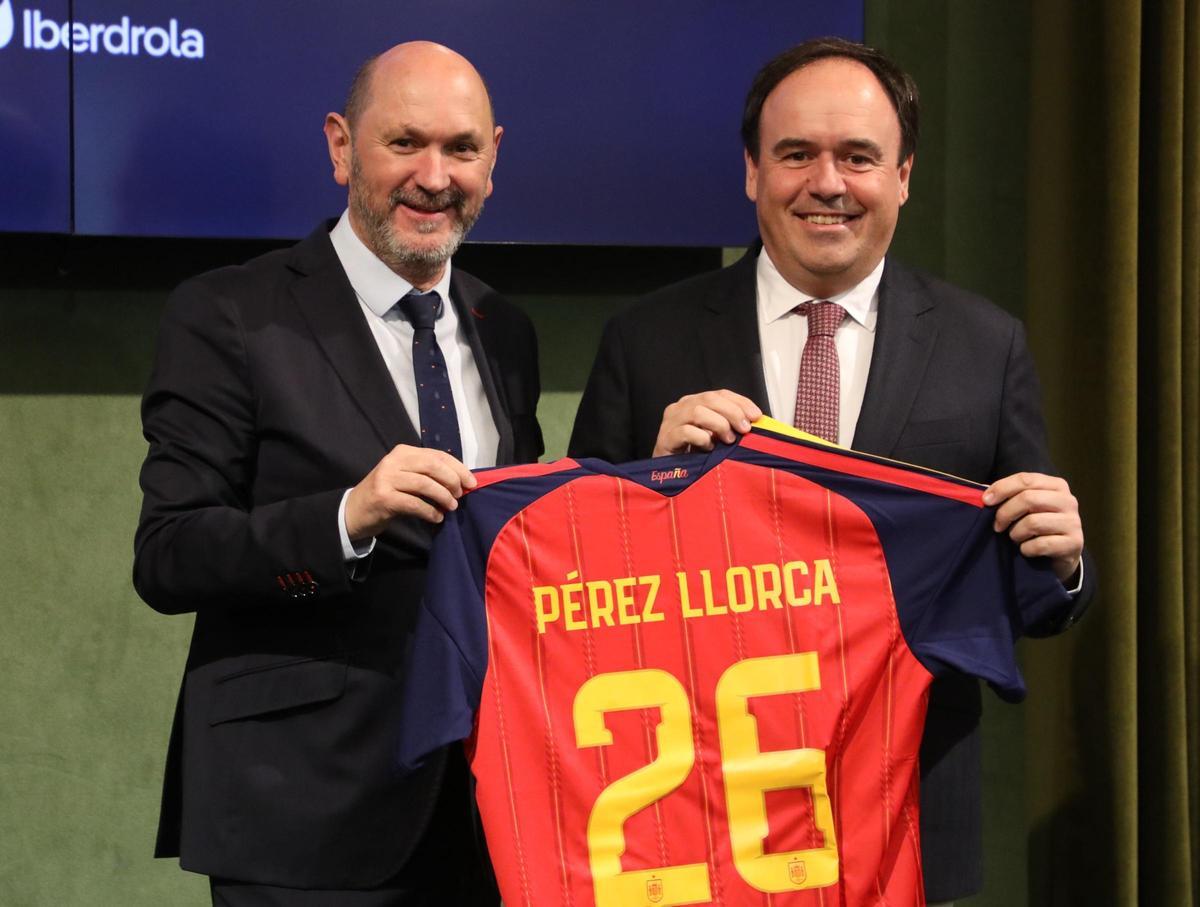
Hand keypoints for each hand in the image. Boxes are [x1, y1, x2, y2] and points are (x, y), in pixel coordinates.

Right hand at [345, 445, 476, 539]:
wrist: (354, 511)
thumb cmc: (386, 494)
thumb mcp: (405, 477)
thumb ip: (428, 474)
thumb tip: (461, 481)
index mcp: (403, 452)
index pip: (437, 455)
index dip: (458, 468)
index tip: (471, 482)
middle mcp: (394, 461)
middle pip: (433, 466)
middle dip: (452, 480)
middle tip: (460, 495)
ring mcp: (387, 478)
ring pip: (425, 484)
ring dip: (443, 497)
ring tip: (451, 507)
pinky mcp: (384, 498)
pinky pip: (414, 504)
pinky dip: (430, 512)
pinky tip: (436, 518)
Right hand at [652, 390, 762, 456]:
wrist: (669, 474)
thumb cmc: (695, 454)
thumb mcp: (715, 435)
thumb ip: (729, 425)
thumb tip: (754, 422)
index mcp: (694, 402)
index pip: (720, 394)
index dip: (740, 402)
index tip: (756, 416)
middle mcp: (681, 407)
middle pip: (709, 399)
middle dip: (732, 412)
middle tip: (745, 429)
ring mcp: (670, 422)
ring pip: (697, 412)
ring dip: (718, 424)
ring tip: (728, 440)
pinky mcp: (665, 438)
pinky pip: (686, 432)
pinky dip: (702, 438)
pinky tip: (709, 448)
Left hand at [983, 472, 1082, 582]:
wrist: (1062, 553)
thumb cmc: (1038, 526)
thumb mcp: (1026, 507)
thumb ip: (1010, 496)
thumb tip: (984, 493)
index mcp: (1056, 485)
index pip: (1025, 479)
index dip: (1002, 488)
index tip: (986, 501)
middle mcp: (1068, 501)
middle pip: (1028, 499)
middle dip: (1005, 513)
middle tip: (997, 526)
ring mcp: (1074, 522)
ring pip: (1033, 523)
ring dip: (1016, 534)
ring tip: (1015, 538)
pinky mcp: (1074, 543)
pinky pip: (1040, 545)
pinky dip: (1026, 549)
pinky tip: (1026, 549)